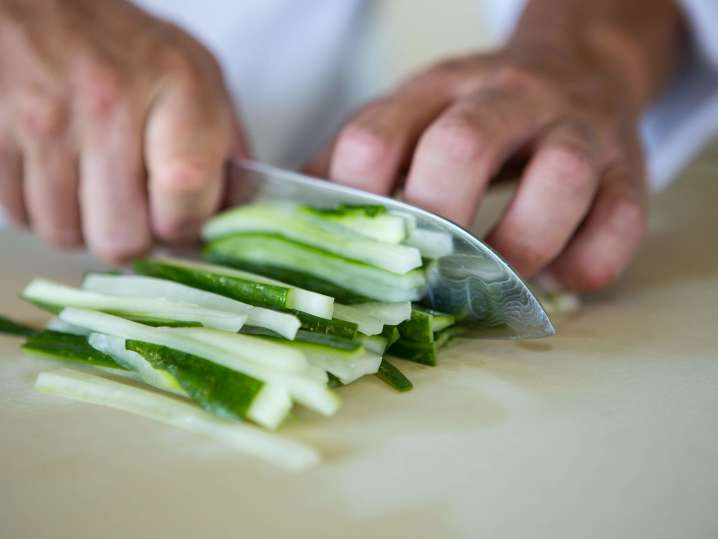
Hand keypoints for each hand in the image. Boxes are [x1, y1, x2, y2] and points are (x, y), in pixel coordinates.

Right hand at [0, 0, 244, 261]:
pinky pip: (20, 215)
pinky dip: (40, 206)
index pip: (185, 214)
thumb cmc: (127, 44)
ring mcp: (43, 118)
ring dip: (81, 223)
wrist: (44, 2)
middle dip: (130, 236)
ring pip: (65, 236)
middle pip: (121, 241)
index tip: (179, 220)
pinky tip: (57, 171)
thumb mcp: (198, 75)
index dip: (183, 232)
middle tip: (132, 209)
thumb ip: (227, 147)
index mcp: (177, 90)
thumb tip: (238, 216)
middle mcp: (108, 103)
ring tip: (92, 182)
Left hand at [311, 1, 679, 291]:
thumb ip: (355, 166)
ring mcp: (571, 130)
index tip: (355, 251)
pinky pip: (621, 216)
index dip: (355, 200)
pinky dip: (590, 261)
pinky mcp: (627, 166)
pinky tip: (561, 279)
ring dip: (520, 245)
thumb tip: (291, 228)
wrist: (575, 70)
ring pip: (556, 178)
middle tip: (427, 273)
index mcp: (433, 92)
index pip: (375, 136)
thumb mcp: (408, 119)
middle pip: (461, 148)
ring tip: (499, 282)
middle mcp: (504, 101)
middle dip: (438, 221)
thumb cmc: (474, 115)